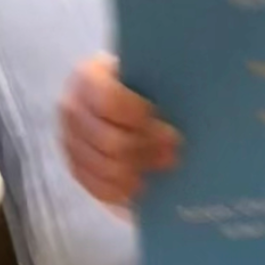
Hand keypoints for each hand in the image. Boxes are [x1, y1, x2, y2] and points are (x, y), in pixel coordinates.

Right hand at [59, 53, 179, 206]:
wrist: (124, 92)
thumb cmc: (146, 83)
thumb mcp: (153, 73)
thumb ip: (165, 83)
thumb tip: (194, 98)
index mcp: (89, 77)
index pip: (110, 101)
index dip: (141, 118)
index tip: (170, 129)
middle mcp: (73, 108)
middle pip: (109, 141)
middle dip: (147, 151)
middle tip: (175, 154)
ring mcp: (71, 139)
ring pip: (103, 167)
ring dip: (138, 172)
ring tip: (163, 170)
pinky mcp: (76, 165)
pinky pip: (96, 187)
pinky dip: (123, 191)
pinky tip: (144, 189)